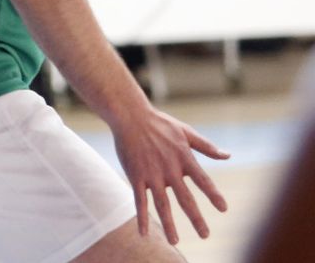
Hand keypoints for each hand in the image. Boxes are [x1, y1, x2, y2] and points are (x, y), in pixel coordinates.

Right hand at [113, 107, 229, 243]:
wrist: (129, 115)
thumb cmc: (159, 122)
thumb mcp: (186, 132)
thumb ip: (206, 146)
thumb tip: (228, 155)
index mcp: (184, 158)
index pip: (203, 180)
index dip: (213, 195)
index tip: (223, 209)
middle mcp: (169, 169)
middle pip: (185, 199)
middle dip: (196, 218)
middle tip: (205, 235)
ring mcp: (151, 174)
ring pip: (162, 204)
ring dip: (169, 224)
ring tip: (175, 241)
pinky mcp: (135, 176)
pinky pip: (139, 200)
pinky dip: (142, 217)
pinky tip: (144, 232)